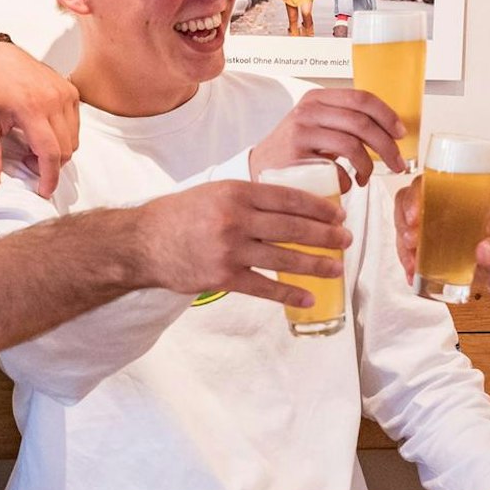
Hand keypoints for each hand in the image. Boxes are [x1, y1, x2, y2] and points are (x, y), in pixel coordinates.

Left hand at [0, 40, 80, 197]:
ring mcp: (65, 93)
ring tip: (33, 145)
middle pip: (65, 150)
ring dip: (58, 151)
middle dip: (50, 165)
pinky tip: (43, 131)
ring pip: (73, 140)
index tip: (43, 191)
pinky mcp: (71, 90)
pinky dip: (64, 136)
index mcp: (31, 107)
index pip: (50, 153)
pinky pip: (76, 125)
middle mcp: (53, 99)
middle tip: (28, 160)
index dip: (49, 177)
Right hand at [133, 180, 350, 306]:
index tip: (339, 215)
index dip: (319, 208)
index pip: (290, 198)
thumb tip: (292, 208)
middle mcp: (236, 219)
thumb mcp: (216, 192)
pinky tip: (309, 297)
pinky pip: (265, 287)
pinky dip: (290, 293)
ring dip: (316, 264)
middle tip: (346, 240)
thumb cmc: (181, 215)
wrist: (143, 242)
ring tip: (337, 268)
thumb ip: (250, 198)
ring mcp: (230, 249)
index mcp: (237, 192)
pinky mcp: (223, 276)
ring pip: (285, 258)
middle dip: (326, 236)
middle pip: (293, 228)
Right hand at [249, 88, 405, 186]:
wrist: (259, 168)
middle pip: (361, 123)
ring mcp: (301, 133)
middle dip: (387, 146)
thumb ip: (346, 121)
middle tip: (398, 164)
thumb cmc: (297, 150)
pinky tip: (345, 185)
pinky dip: (347, 181)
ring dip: (368, 167)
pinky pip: (336, 170)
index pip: (361, 98)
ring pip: (352, 146)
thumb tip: (391, 130)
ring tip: (366, 178)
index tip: (401, 133)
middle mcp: (308, 111)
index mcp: (318, 98)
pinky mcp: (296, 158)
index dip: (387, 115)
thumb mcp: (319, 125)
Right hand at [391, 179, 489, 282]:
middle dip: (403, 223)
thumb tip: (483, 252)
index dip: (416, 196)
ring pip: (405, 228)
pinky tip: (414, 276)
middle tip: (411, 243)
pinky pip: (410, 251)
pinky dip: (408, 264)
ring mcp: (432, 228)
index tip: (414, 217)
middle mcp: (441, 208)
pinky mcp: (429, 248)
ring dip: (403, 247)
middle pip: (408, 203)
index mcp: (460, 197)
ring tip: (413, 266)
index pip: (429, 184)